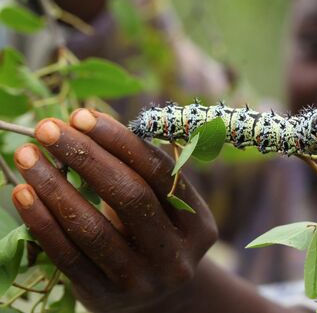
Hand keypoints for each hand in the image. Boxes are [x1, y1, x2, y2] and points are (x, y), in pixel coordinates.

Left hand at [11, 109, 217, 312]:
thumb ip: (140, 170)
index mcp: (198, 225)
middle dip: (86, 156)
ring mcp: (141, 281)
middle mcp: (176, 256)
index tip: (83, 116)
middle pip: (130, 197)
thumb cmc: (152, 233)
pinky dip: (42, 222)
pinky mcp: (105, 298)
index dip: (121, 141)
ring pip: (93, 229)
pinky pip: (68, 257)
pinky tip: (24, 193)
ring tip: (28, 155)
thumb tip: (87, 123)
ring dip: (55, 186)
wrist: (153, 295)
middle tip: (49, 128)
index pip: (160, 173)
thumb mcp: (163, 206)